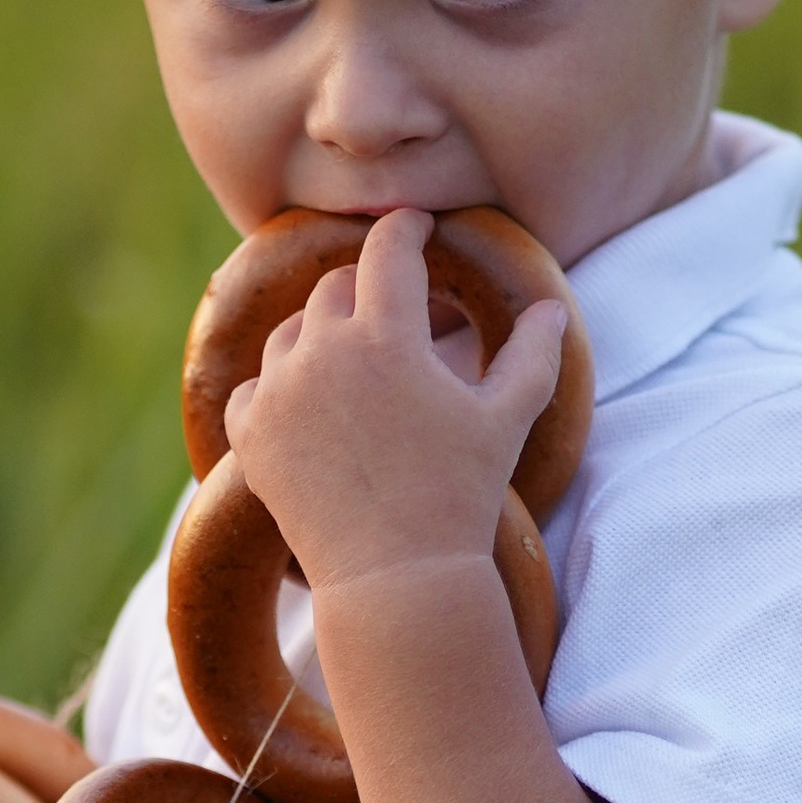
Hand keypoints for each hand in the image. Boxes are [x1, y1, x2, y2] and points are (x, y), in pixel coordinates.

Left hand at [222, 210, 566, 597]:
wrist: (396, 577)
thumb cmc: (460, 498)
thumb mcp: (507, 422)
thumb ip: (532, 356)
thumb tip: (550, 309)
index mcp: (387, 336)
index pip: (388, 251)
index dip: (403, 228)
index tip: (413, 225)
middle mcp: (323, 353)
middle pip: (335, 289)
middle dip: (365, 290)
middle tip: (390, 307)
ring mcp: (280, 394)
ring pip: (290, 334)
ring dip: (319, 337)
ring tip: (350, 364)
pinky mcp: (251, 436)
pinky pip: (254, 388)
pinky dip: (277, 389)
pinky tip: (305, 407)